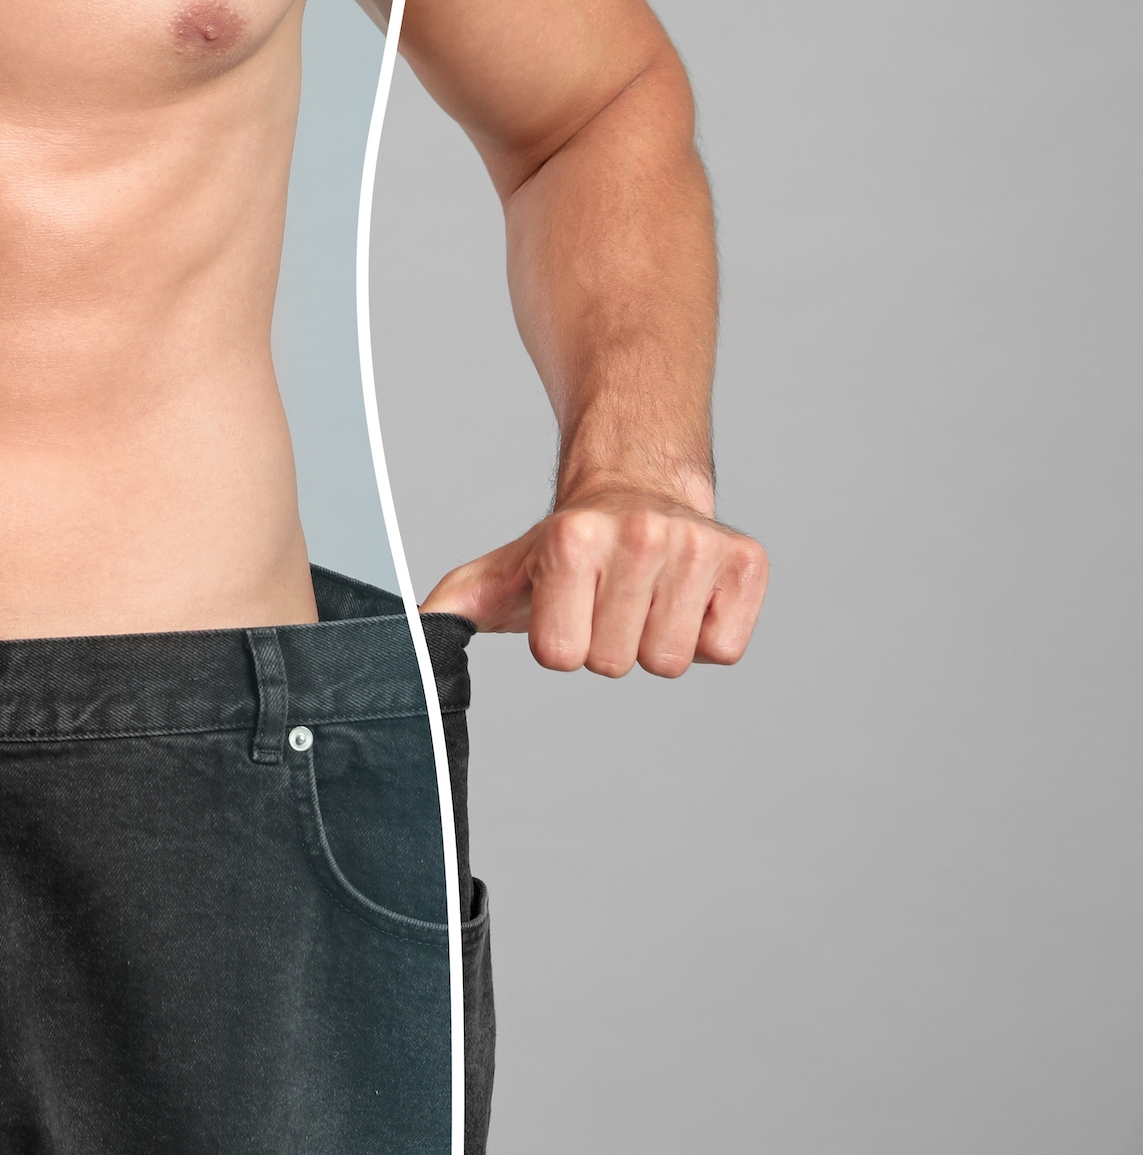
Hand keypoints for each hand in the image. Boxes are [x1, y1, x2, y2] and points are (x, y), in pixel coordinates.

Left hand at [419, 489, 766, 677]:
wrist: (637, 490)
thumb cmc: (565, 550)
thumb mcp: (499, 574)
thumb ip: (449, 608)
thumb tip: (407, 640)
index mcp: (572, 539)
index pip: (562, 656)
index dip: (560, 642)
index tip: (565, 607)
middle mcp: (639, 533)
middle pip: (617, 664)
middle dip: (607, 644)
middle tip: (608, 601)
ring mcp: (698, 545)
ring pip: (671, 662)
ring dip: (655, 641)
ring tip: (644, 597)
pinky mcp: (747, 560)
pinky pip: (724, 649)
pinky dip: (705, 635)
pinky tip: (685, 597)